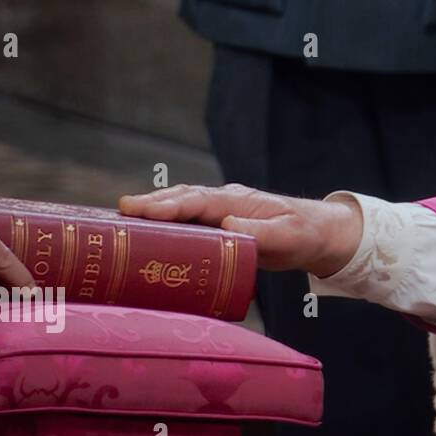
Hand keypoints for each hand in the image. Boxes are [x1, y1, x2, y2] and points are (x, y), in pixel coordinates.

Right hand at [118, 184, 362, 276]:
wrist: (317, 233)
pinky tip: (145, 233)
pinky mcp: (219, 224)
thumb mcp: (286, 237)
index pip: (196, 200)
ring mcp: (220, 211)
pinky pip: (187, 220)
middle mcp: (224, 201)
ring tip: (121, 221)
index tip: (140, 210)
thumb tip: (227, 225)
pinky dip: (164, 222)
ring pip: (181, 207)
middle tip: (118, 212)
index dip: (167, 205)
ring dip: (153, 211)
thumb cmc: (303, 235)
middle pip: (181, 198)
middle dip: (150, 204)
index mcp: (237, 201)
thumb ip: (259, 232)